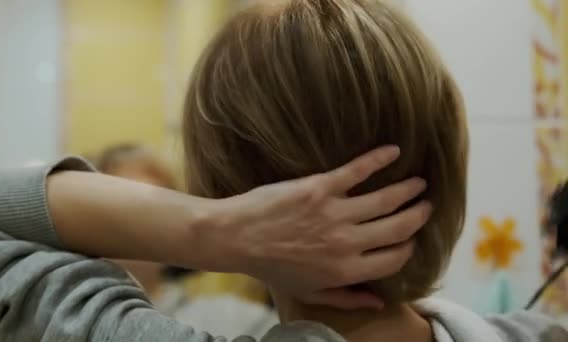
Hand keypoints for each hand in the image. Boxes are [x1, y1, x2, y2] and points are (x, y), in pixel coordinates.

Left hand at [198, 146, 430, 309]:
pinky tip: (393, 150)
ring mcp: (335, 213)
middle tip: (426, 205)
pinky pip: (358, 170)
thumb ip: (347, 299)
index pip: (394, 260)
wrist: (237, 238)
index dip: (409, 248)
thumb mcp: (309, 292)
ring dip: (408, 189)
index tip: (412, 238)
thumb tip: (380, 302)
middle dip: (418, 216)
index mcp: (346, 270)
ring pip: (386, 199)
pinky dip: (379, 159)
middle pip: (398, 227)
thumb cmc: (272, 267)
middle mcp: (347, 243)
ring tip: (419, 182)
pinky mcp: (321, 187)